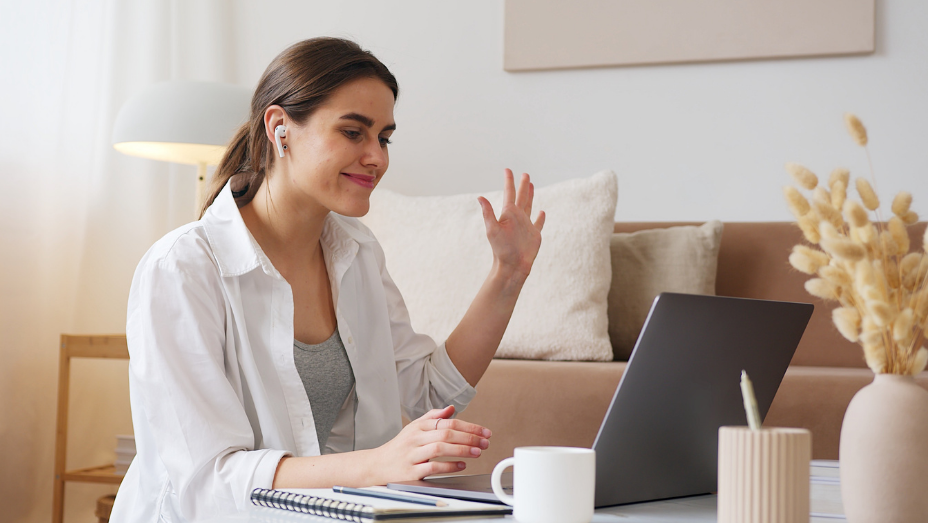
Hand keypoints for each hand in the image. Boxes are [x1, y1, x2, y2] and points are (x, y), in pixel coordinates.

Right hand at [369, 406, 491, 483]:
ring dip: (462, 450)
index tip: (484, 431)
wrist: (376, 465)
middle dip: (469, 437)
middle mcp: (415, 438)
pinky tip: (461, 465)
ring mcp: (412, 454)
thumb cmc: (399, 447)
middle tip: (485, 442)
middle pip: (446, 433)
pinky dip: (449, 466)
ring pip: (439, 448)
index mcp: (418, 426)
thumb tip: (451, 408)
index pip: (448, 422)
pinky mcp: (410, 471)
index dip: (469, 426)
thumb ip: (433, 417)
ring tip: (478, 452)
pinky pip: (432, 467)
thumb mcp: (414, 428)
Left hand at [478, 169, 545, 278]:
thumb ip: (488, 213)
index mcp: (508, 214)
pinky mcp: (534, 234)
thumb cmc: (501, 249)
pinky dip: (540, 218)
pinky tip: (542, 212)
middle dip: (522, 185)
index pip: (509, 193)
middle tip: (524, 174)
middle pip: (521, 197)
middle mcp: (517, 217)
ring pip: (529, 206)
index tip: (507, 170)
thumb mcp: (492, 229)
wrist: (512, 265)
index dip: (509, 181)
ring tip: (531, 185)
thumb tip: (479, 197)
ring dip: (530, 195)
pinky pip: (538, 223)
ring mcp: (526, 225)